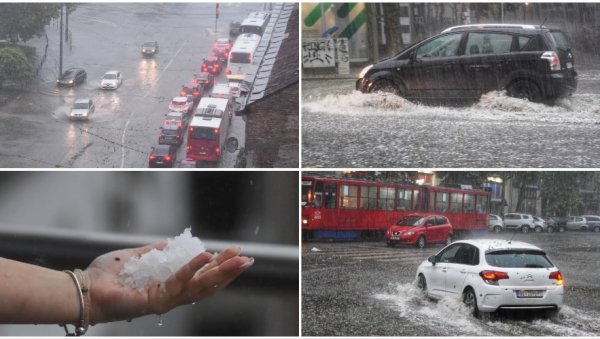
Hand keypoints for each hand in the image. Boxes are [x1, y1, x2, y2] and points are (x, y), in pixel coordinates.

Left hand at [83, 243, 253, 323]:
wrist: (84, 290)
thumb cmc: (104, 277)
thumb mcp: (134, 258)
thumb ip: (153, 252)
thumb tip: (167, 244)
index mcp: (166, 287)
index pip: (199, 279)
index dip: (217, 268)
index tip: (233, 254)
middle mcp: (169, 297)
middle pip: (206, 285)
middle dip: (228, 271)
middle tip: (247, 258)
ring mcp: (164, 301)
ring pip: (200, 287)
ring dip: (221, 272)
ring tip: (238, 259)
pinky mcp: (156, 301)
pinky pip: (179, 282)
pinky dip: (192, 268)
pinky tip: (206, 255)